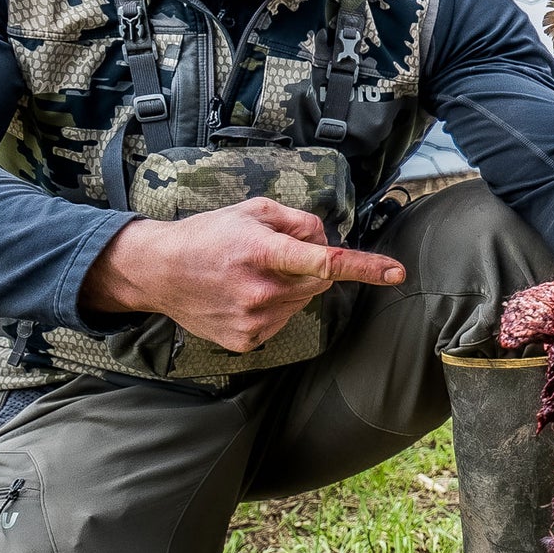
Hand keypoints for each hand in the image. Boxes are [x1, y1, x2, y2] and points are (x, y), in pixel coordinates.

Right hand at [81, 197, 405, 352]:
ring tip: (253, 273)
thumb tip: (327, 239)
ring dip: (292, 287)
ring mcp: (253, 320)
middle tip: (280, 254)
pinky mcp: (247, 341)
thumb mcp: (254, 211)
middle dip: (313, 266)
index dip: (365, 267)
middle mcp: (260, 290)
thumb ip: (299, 221)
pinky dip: (275, 307)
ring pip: (303, 301)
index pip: (324, 262)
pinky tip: (245, 295)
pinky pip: (283, 321)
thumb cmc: (208, 236)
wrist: (158, 272)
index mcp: (262, 252)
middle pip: (320, 281)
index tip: (396, 272)